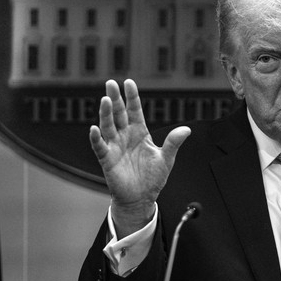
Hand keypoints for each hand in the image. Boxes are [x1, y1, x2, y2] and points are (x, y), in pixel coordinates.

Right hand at [89, 79, 189, 234]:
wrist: (141, 198)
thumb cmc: (152, 178)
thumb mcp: (167, 158)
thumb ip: (173, 143)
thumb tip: (186, 129)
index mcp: (139, 132)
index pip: (135, 110)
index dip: (132, 97)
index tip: (129, 82)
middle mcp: (125, 136)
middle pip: (119, 113)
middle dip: (115, 99)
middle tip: (111, 83)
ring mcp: (115, 146)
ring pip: (108, 126)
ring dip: (105, 113)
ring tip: (105, 99)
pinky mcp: (107, 159)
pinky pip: (100, 146)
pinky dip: (96, 138)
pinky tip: (94, 128)